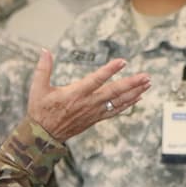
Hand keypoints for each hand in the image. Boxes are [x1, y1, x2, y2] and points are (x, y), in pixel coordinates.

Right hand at [27, 50, 150, 141]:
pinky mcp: (95, 119)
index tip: (122, 62)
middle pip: (113, 92)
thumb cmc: (40, 111)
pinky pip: (115, 112)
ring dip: (134, 93)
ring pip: (117, 102)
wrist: (43, 136)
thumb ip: (43, 68)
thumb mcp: (37, 88)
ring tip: (147, 84)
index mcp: (75, 94)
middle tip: (146, 76)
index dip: (109, 70)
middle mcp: (87, 103)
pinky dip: (127, 105)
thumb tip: (45, 50)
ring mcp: (93, 112)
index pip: (96, 80)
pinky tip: (138, 98)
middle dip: (131, 83)